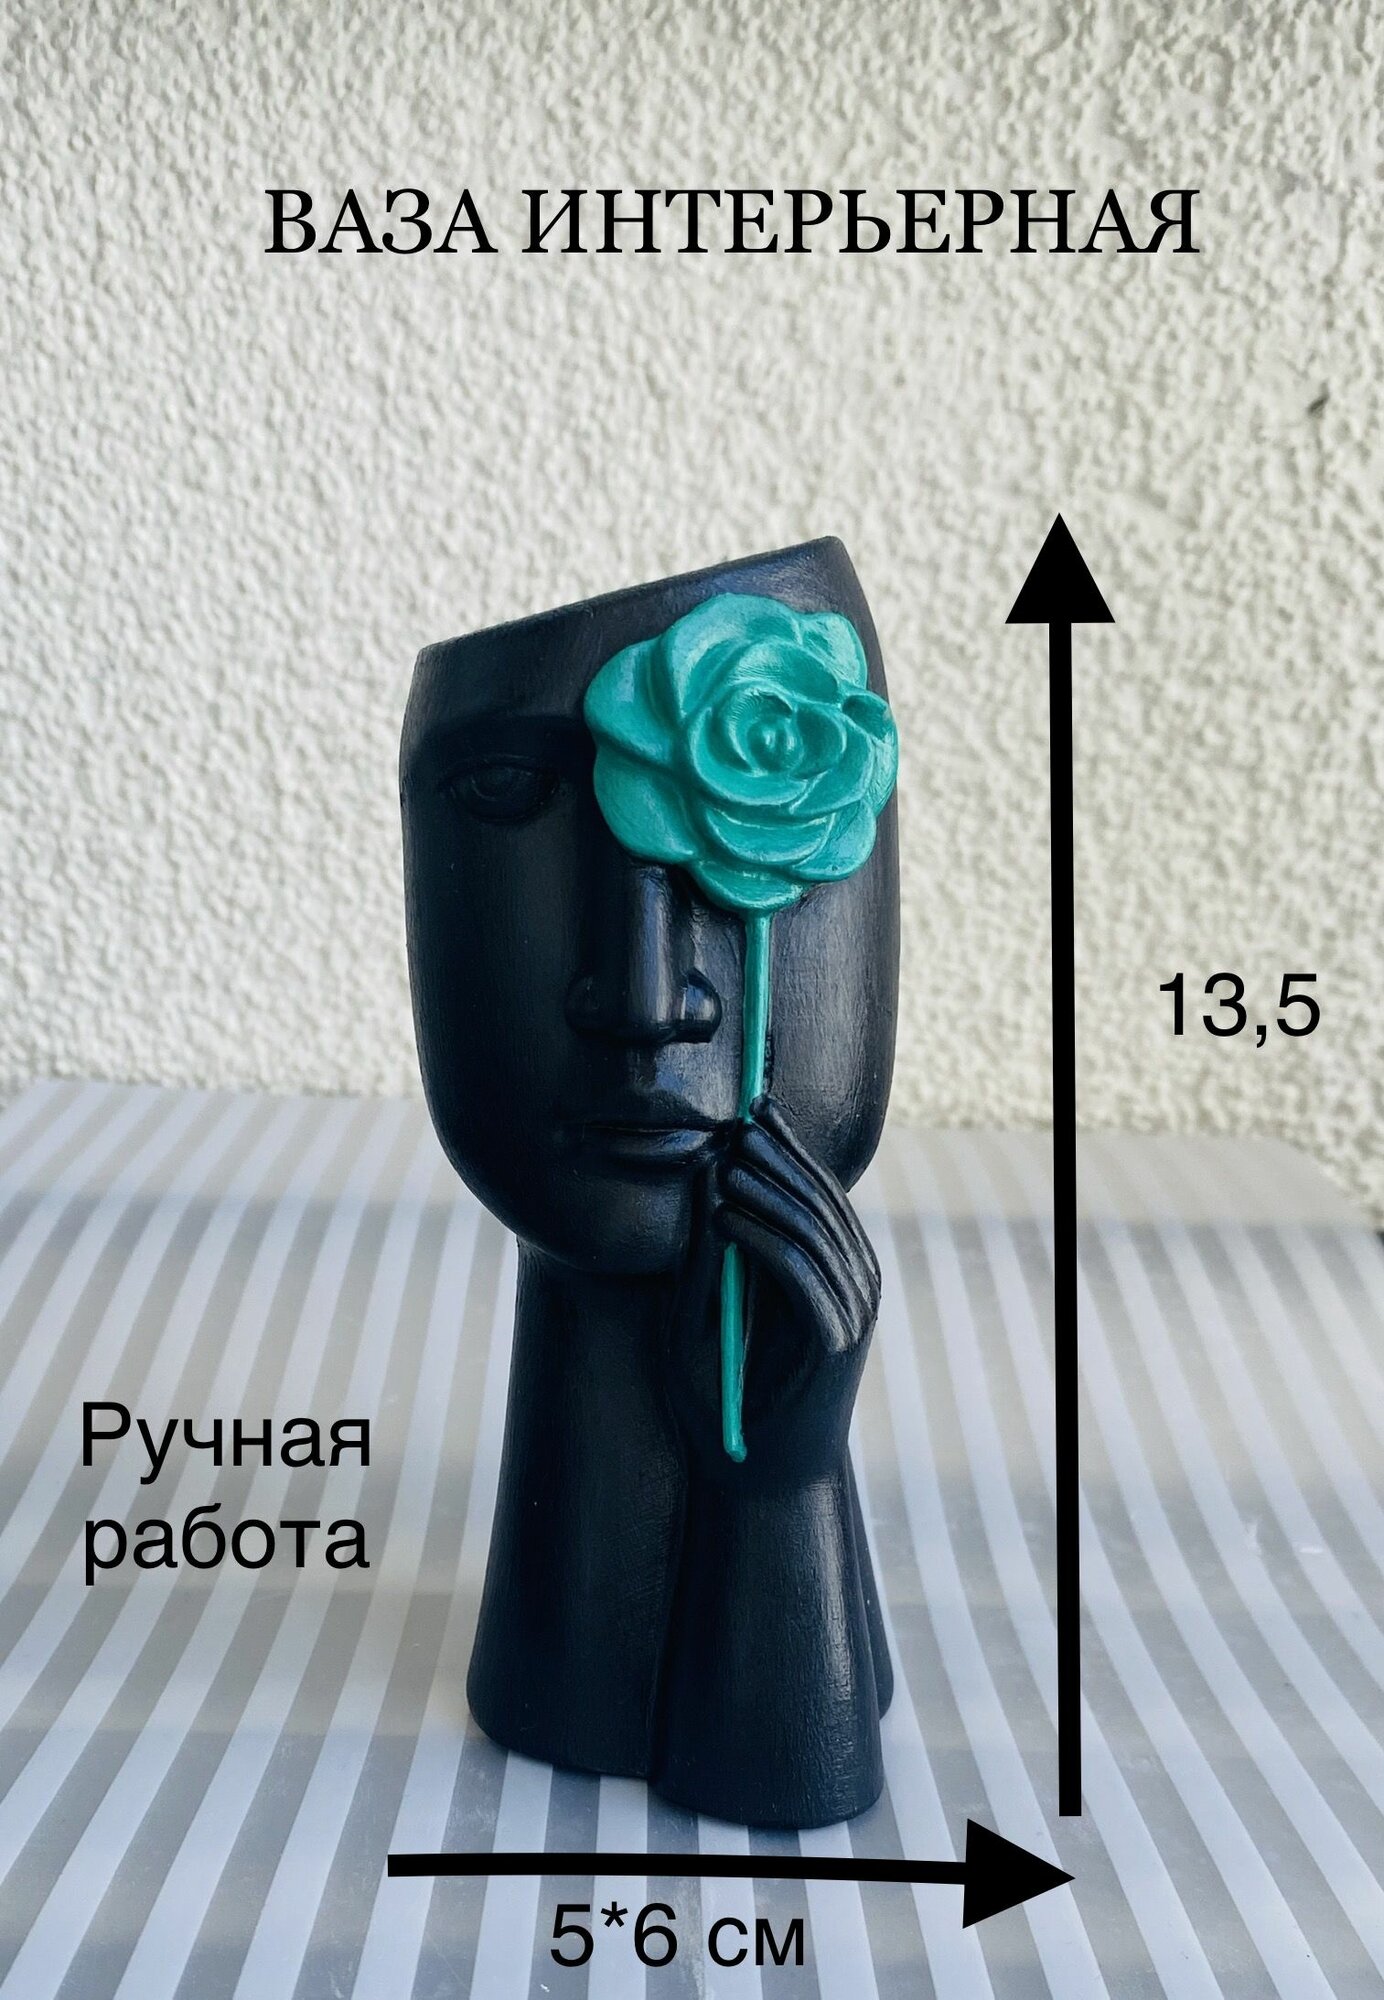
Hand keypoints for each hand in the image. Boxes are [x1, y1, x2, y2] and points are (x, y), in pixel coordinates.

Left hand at [669, 1096, 880, 1485]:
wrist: (752, 1474)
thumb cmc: (726, 1393)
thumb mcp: (705, 1308)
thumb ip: (709, 1250)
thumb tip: (705, 1176)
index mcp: (834, 1269)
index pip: (817, 1192)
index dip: (787, 1147)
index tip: (752, 1107)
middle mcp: (853, 1282)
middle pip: (817, 1201)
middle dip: (777, 1157)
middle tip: (738, 1124)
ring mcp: (850, 1311)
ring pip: (809, 1230)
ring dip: (766, 1190)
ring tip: (725, 1161)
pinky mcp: (835, 1339)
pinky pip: (800, 1273)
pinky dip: (762, 1239)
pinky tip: (726, 1217)